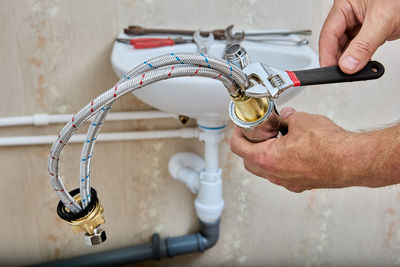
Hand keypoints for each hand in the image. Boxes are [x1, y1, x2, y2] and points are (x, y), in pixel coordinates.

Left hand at [230, 108, 355, 192]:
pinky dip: (281, 164)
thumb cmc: (329, 146)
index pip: (239, 148)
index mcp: (268, 158)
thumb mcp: (302, 120)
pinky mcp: (300, 184)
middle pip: (249, 162)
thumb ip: (288, 117)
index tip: (240, 129)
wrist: (351, 161)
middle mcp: (275, 174)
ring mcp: (287, 181)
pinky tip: (291, 152)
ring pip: (266, 170)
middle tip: (256, 134)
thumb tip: (287, 116)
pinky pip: (282, 175)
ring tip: (275, 140)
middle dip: (249, 146)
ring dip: (265, 156)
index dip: (236, 135)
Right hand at [319, 0, 399, 73]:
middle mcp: (350, 14)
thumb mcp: (382, 21)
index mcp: (345, 5)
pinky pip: (359, 48)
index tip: (328, 71)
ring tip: (357, 68)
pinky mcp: (370, 31)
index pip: (328, 34)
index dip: (326, 54)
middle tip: (343, 74)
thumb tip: (348, 65)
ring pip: (347, 47)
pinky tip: (364, 63)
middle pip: (335, 42)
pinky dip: (361, 57)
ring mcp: (360, 23)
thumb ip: (363, 45)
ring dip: (351, 59)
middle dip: (339, 59)